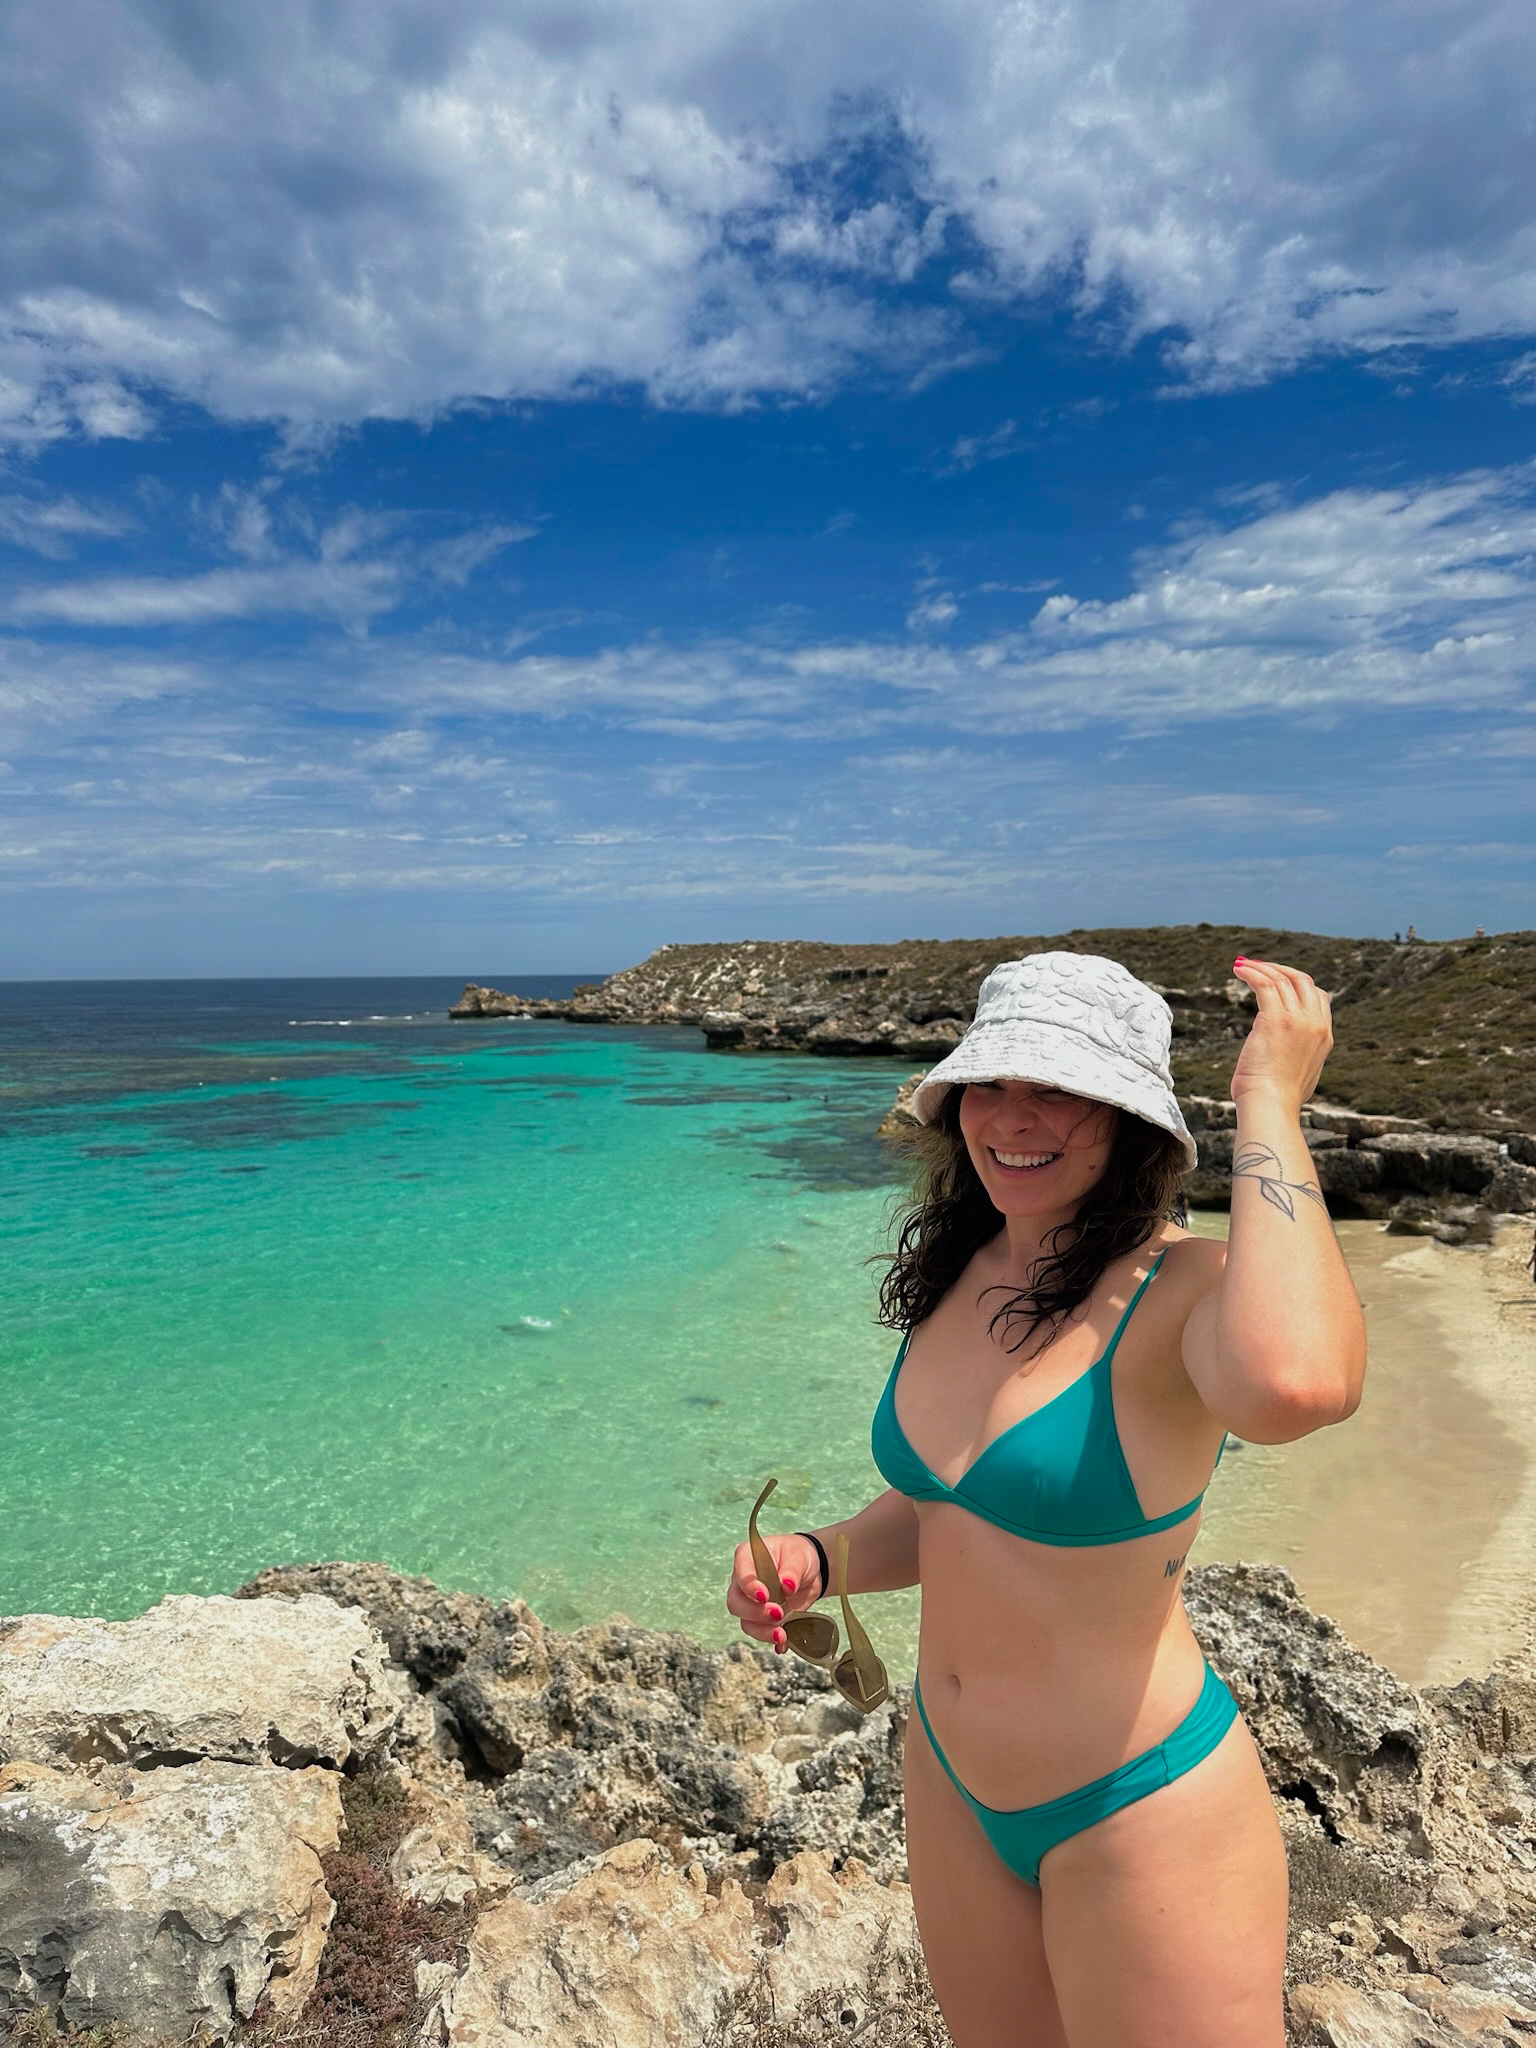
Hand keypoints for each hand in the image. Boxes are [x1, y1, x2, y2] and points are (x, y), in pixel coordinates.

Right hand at [726, 1530, 821, 1653]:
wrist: (808, 1572)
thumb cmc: (797, 1555)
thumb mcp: (798, 1555)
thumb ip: (792, 1570)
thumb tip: (787, 1585)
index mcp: (747, 1558)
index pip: (741, 1574)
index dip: (750, 1587)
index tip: (765, 1596)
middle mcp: (743, 1583)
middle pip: (736, 1603)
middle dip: (755, 1613)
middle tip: (777, 1613)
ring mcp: (751, 1603)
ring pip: (746, 1622)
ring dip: (762, 1632)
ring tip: (782, 1635)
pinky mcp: (762, 1620)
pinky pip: (761, 1633)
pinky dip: (772, 1640)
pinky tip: (783, 1644)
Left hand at [1229, 957, 1332, 1113]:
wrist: (1272, 1107)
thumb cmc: (1277, 1100)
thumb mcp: (1299, 1075)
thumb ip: (1297, 1057)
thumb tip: (1283, 1055)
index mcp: (1324, 1037)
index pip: (1320, 997)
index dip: (1299, 984)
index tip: (1278, 980)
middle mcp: (1315, 1024)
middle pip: (1303, 981)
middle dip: (1281, 969)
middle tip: (1259, 967)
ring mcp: (1298, 1020)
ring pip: (1282, 979)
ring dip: (1261, 968)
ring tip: (1242, 965)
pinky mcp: (1275, 1020)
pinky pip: (1265, 984)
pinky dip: (1252, 973)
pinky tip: (1238, 970)